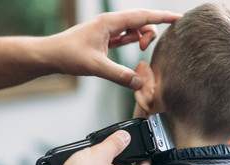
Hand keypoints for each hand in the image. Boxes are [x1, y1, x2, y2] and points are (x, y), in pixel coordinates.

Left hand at [43, 9, 181, 88]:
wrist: (51, 55)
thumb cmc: (68, 54)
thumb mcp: (96, 66)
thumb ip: (119, 75)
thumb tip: (139, 83)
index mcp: (110, 22)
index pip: (142, 17)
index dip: (162, 17)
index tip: (179, 18)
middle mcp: (110, 23)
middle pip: (140, 21)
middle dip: (151, 30)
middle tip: (146, 47)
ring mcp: (107, 30)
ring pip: (133, 28)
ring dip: (142, 37)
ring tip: (142, 48)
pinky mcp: (105, 38)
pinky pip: (125, 36)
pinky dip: (134, 40)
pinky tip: (137, 46)